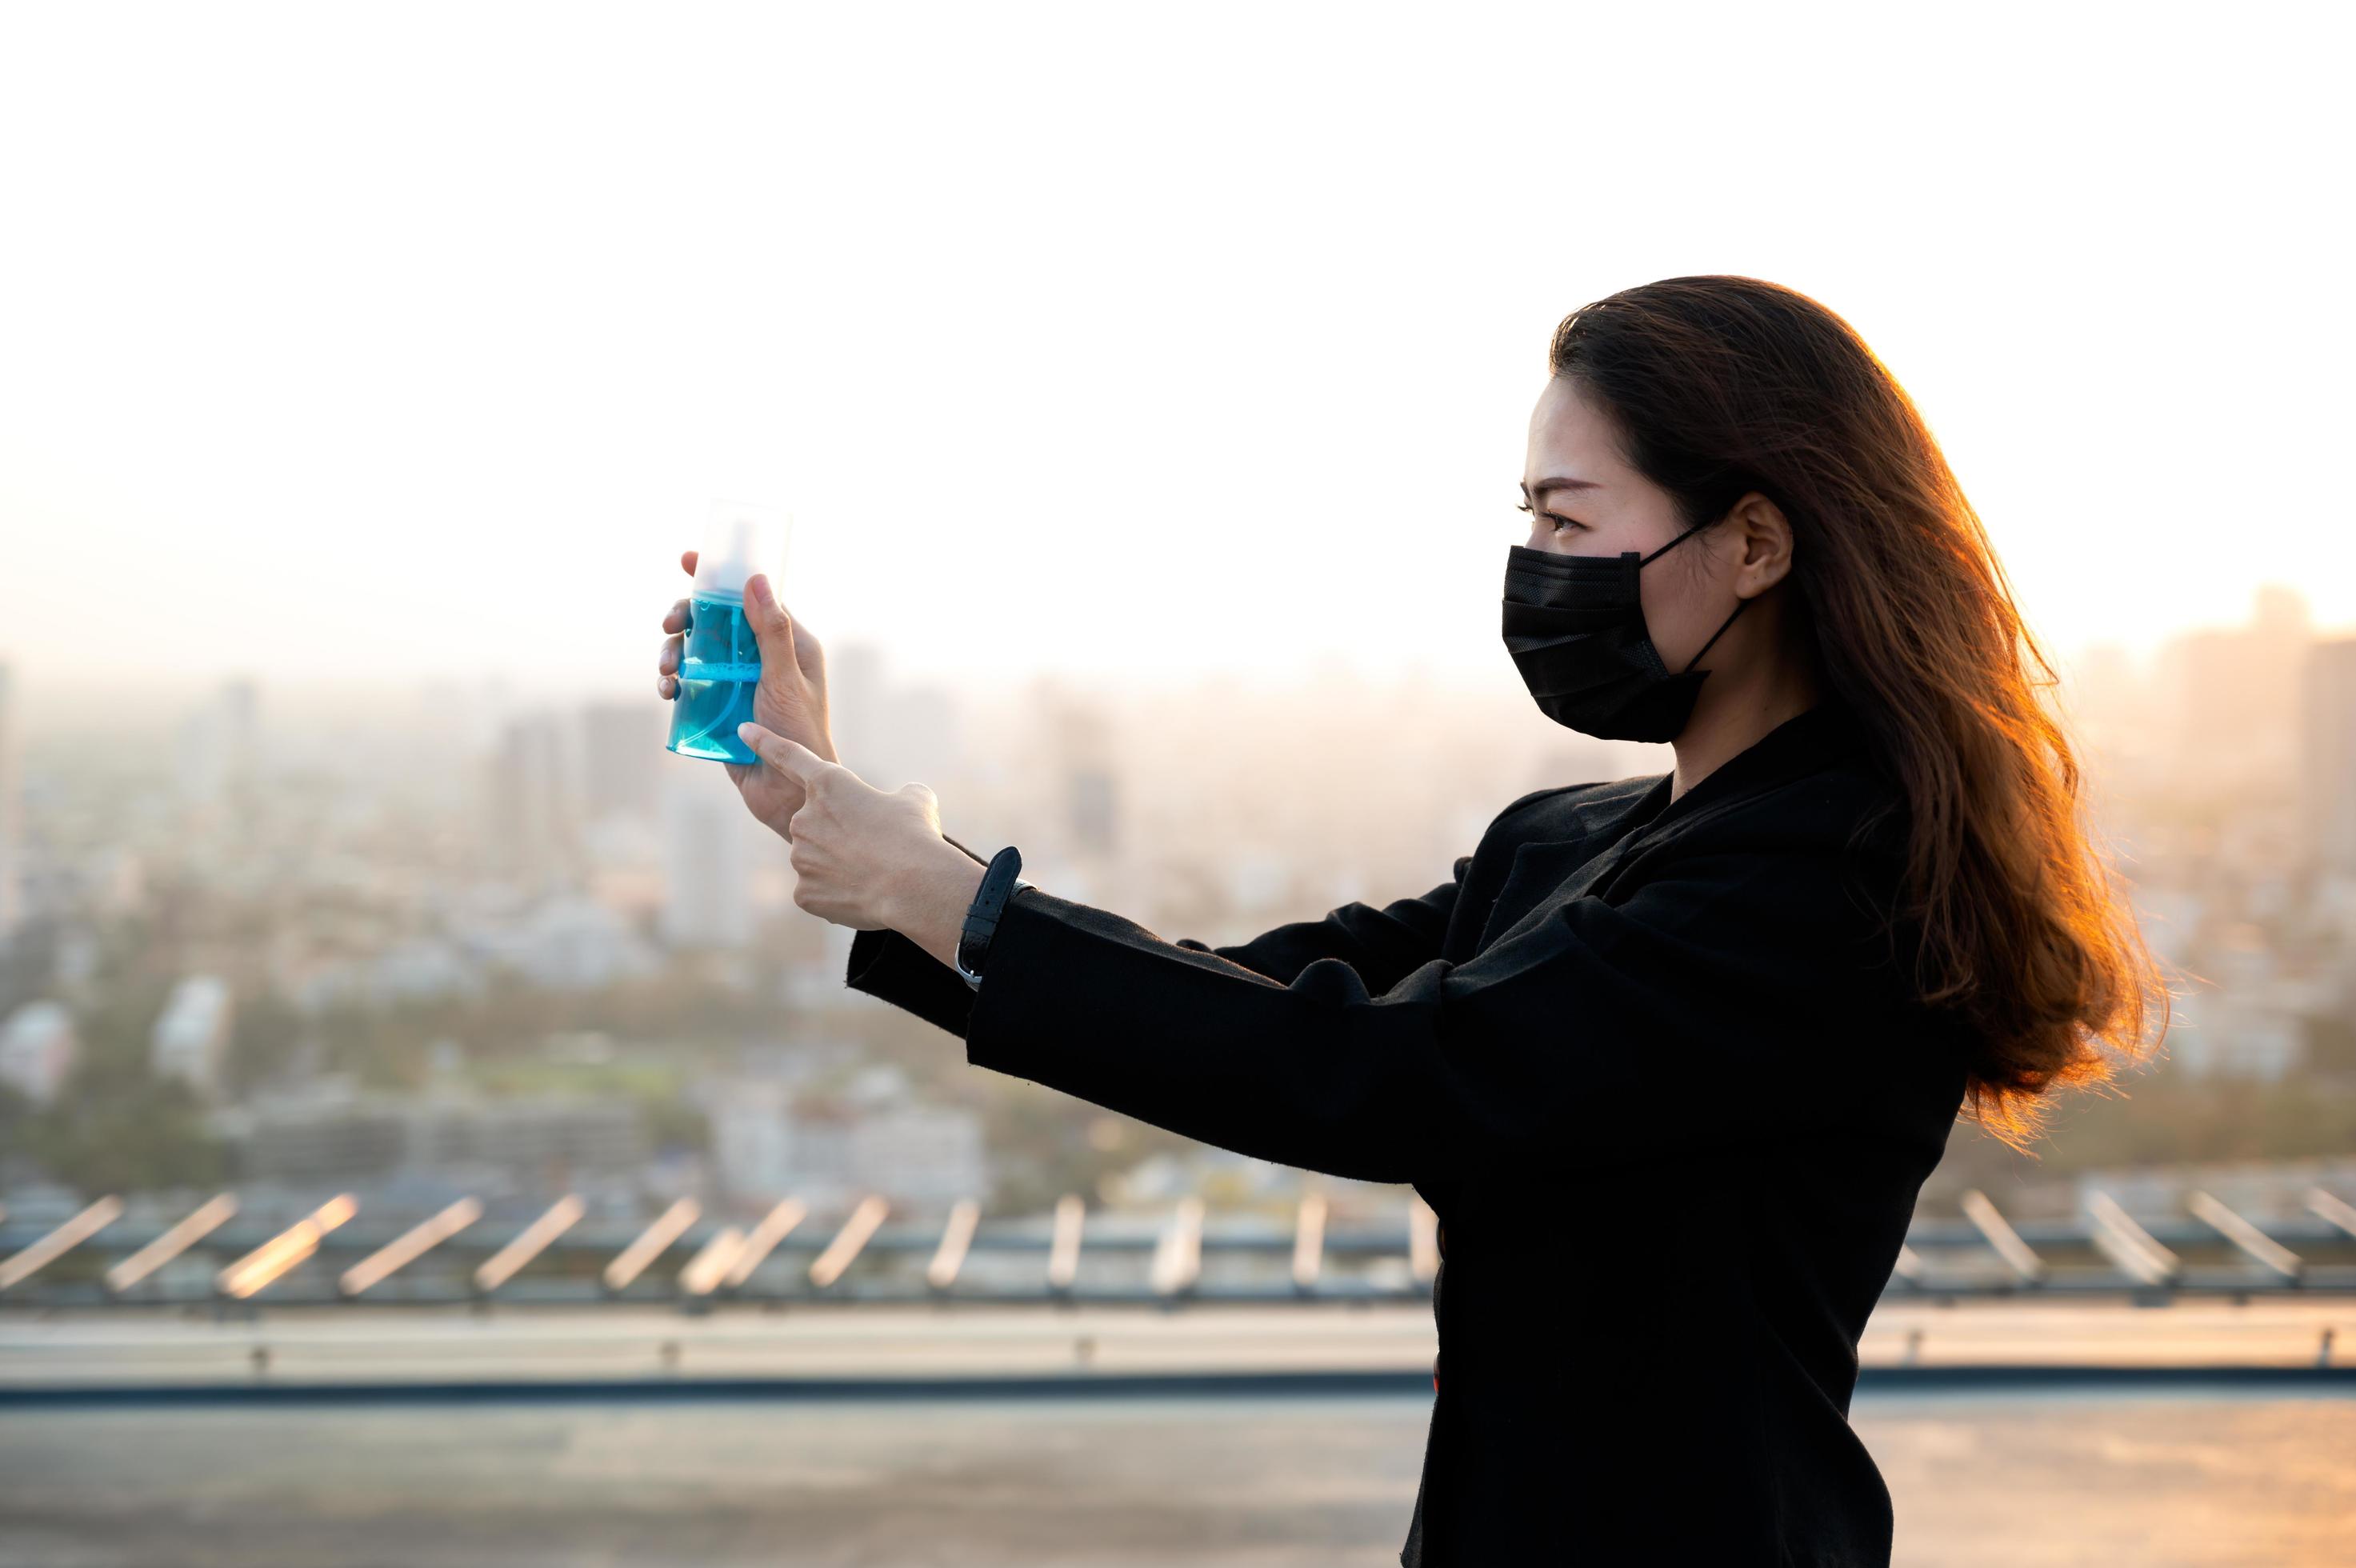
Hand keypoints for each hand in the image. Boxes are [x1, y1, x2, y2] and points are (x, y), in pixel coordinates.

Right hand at [656, 547, 836, 835]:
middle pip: (714, 622)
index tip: (688, 560)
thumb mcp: (786, 681)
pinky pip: (688, 685)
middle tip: (669, 624)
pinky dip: (672, 683)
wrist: (788, 795)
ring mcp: (736, 683)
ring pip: (695, 652)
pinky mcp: (717, 708)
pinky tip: (666, 691)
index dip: (718, 578)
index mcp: (787, 645)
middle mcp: (760, 659)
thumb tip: (756, 579)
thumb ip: (771, 632)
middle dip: (686, 617)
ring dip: (673, 652)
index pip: (750, 598)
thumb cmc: (800, 737)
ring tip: (666, 669)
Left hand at [736, 720, 982, 948]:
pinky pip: (817, 891)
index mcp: (828, 785)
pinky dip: (838, 893)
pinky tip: (863, 894)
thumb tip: (901, 801)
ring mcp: (800, 857)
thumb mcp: (916, 800)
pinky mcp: (803, 893)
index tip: (743, 731)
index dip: (764, 741)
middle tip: (873, 847)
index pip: (788, 756)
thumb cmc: (916, 837)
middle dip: (839, 834)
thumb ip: (897, 794)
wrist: (914, 887)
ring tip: (874, 873)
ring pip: (817, 859)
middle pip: (815, 824)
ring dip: (840, 864)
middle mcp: (804, 818)